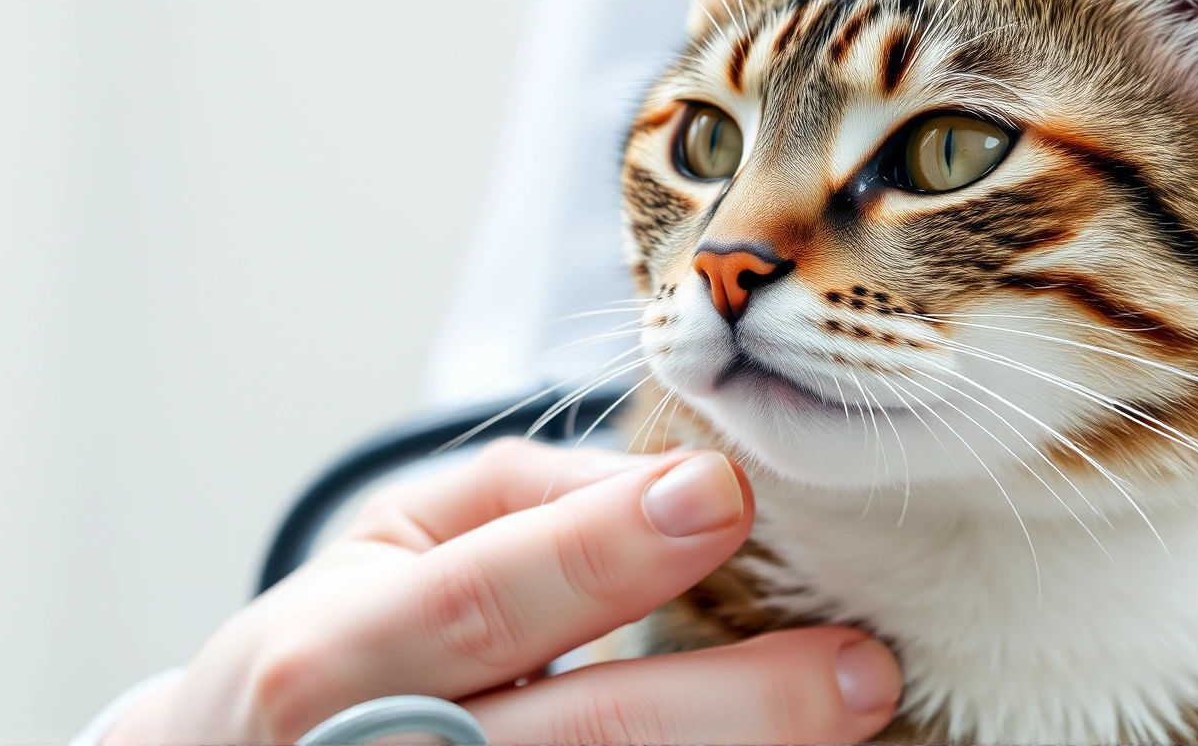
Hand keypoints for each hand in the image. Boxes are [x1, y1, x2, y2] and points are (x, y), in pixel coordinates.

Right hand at [104, 440, 900, 743]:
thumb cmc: (344, 640)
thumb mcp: (391, 541)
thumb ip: (520, 495)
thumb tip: (661, 477)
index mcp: (337, 652)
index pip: (485, 596)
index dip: (604, 549)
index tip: (727, 496)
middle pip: (576, 736)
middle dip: (732, 704)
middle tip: (861, 667)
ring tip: (856, 719)